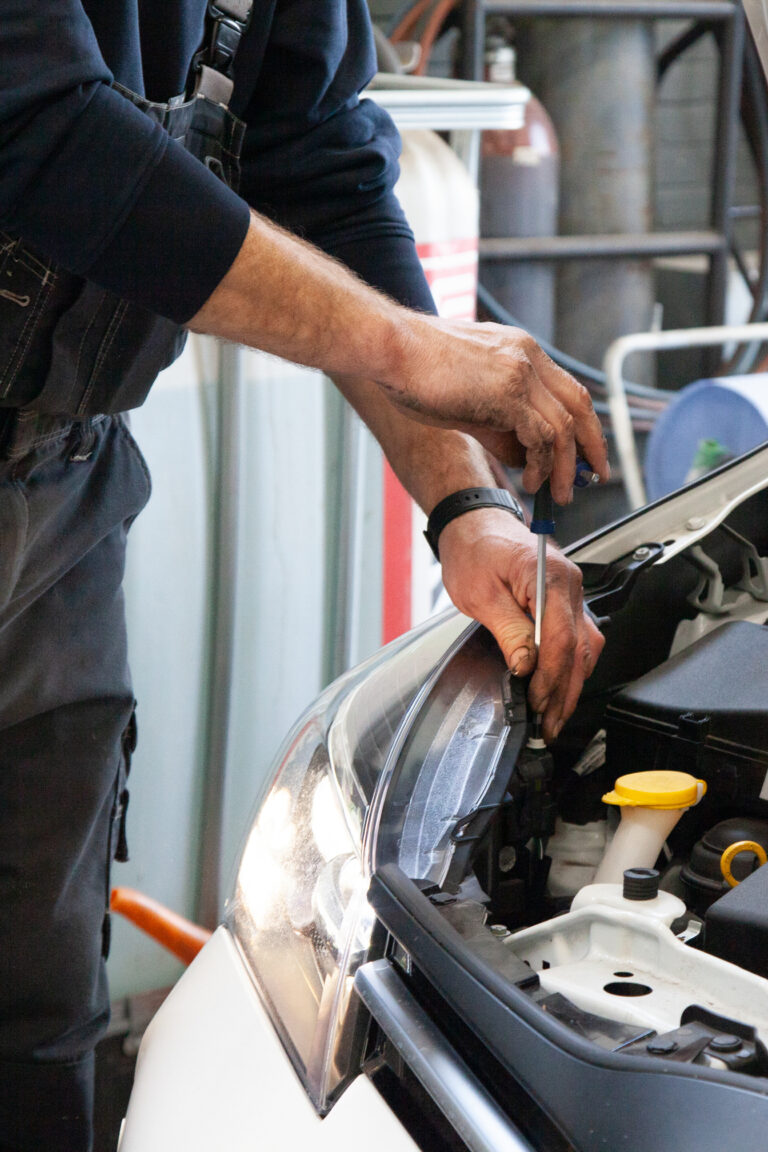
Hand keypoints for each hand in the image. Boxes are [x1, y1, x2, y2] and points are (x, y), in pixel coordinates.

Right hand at [380, 315, 608, 504]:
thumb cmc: (416, 370)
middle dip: (591, 446)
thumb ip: (498, 424)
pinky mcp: (508, 392)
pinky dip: (542, 464)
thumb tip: (522, 456)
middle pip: (580, 406)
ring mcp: (520, 372)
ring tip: (558, 493)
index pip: (568, 391)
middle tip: (594, 476)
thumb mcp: (467, 398)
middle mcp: (528, 356)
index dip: (582, 426)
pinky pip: (541, 436)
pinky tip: (531, 480)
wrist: (391, 348)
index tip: (584, 453)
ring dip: (565, 466)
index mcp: (521, 350)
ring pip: (565, 427)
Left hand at [437, 507, 604, 742]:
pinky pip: (577, 639)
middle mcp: (570, 585)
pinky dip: (569, 667)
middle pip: (580, 649)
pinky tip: (558, 689)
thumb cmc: (474, 550)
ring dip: (571, 684)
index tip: (537, 702)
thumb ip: (509, 632)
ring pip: (585, 648)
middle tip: (549, 724)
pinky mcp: (564, 602)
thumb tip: (526, 667)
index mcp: (551, 577)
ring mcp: (571, 594)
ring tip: (553, 716)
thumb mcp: (481, 595)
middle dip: (565, 692)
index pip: (562, 639)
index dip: (551, 677)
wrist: (475, 525)